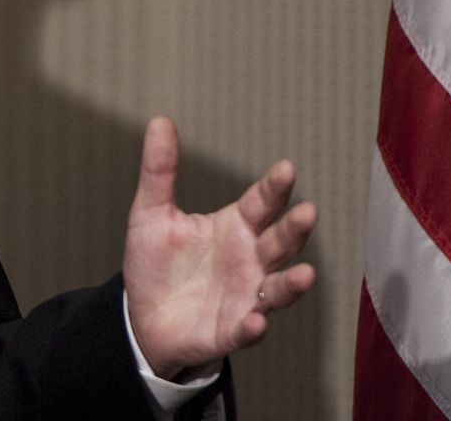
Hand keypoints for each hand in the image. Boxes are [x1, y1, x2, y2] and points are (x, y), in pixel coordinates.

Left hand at [123, 116, 316, 378]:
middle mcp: (251, 260)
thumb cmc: (157, 262)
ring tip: (304, 274)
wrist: (143, 316)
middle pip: (280, 242)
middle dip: (295, 229)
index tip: (286, 168)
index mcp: (236, 227)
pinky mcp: (232, 330)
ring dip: (291, 283)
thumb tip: (159, 120)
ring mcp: (247, 297)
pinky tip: (256, 321)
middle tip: (308, 211)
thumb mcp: (152, 213)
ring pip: (277, 289)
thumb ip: (160, 171)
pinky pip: (247, 330)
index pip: (262, 203)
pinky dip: (254, 326)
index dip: (274, 187)